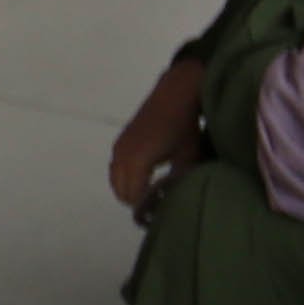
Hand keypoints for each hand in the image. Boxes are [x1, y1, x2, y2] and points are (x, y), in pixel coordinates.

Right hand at [108, 54, 205, 215]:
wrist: (176, 93)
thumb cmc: (184, 126)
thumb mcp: (187, 158)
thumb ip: (176, 182)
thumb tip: (170, 200)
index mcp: (137, 161)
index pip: (134, 197)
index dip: (147, 208)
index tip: (161, 211)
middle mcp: (122, 156)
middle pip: (122, 192)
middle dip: (137, 200)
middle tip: (157, 202)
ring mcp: (119, 147)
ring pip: (116, 180)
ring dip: (130, 188)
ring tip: (151, 190)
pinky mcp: (121, 141)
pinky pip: (116, 168)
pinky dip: (125, 176)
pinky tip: (144, 175)